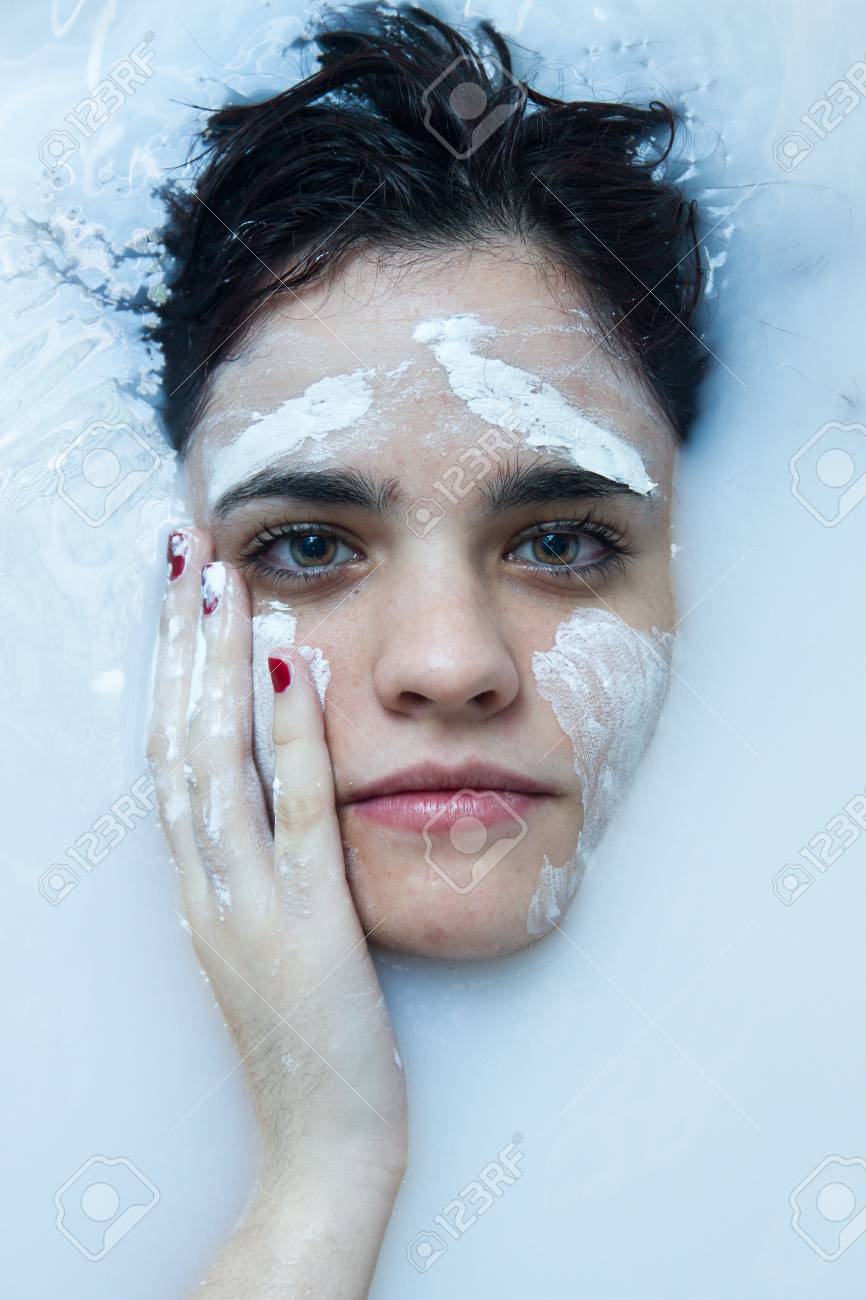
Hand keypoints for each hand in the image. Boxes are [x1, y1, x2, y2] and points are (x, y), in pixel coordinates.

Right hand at [147, 529, 406, 1260]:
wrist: (323, 1137)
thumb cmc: (305, 1029)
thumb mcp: (266, 928)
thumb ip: (258, 857)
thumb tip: (266, 779)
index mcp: (198, 877)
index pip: (171, 748)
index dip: (169, 662)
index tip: (180, 588)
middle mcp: (205, 880)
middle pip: (177, 735)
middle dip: (177, 636)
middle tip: (181, 547)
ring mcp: (247, 900)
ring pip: (216, 761)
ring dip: (216, 663)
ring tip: (225, 579)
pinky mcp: (305, 923)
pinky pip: (294, 813)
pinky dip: (288, 735)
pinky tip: (290, 666)